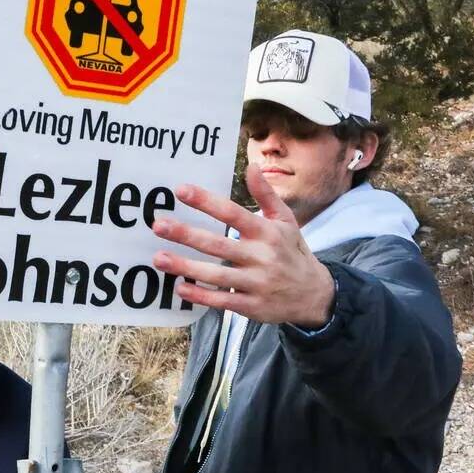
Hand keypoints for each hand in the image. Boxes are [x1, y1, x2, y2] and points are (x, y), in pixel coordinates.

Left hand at [153, 163, 335, 327]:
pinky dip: (201, 295)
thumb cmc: (292, 252)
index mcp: (266, 232)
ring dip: (185, 267)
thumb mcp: (285, 221)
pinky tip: (180, 288)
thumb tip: (251, 166)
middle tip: (159, 225)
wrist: (314, 296)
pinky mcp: (251, 306)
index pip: (232, 213)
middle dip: (186, 234)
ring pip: (215, 274)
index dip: (206, 202)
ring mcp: (255, 283)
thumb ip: (266, 194)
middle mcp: (261, 257)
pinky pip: (222, 299)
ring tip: (159, 258)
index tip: (181, 190)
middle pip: (218, 244)